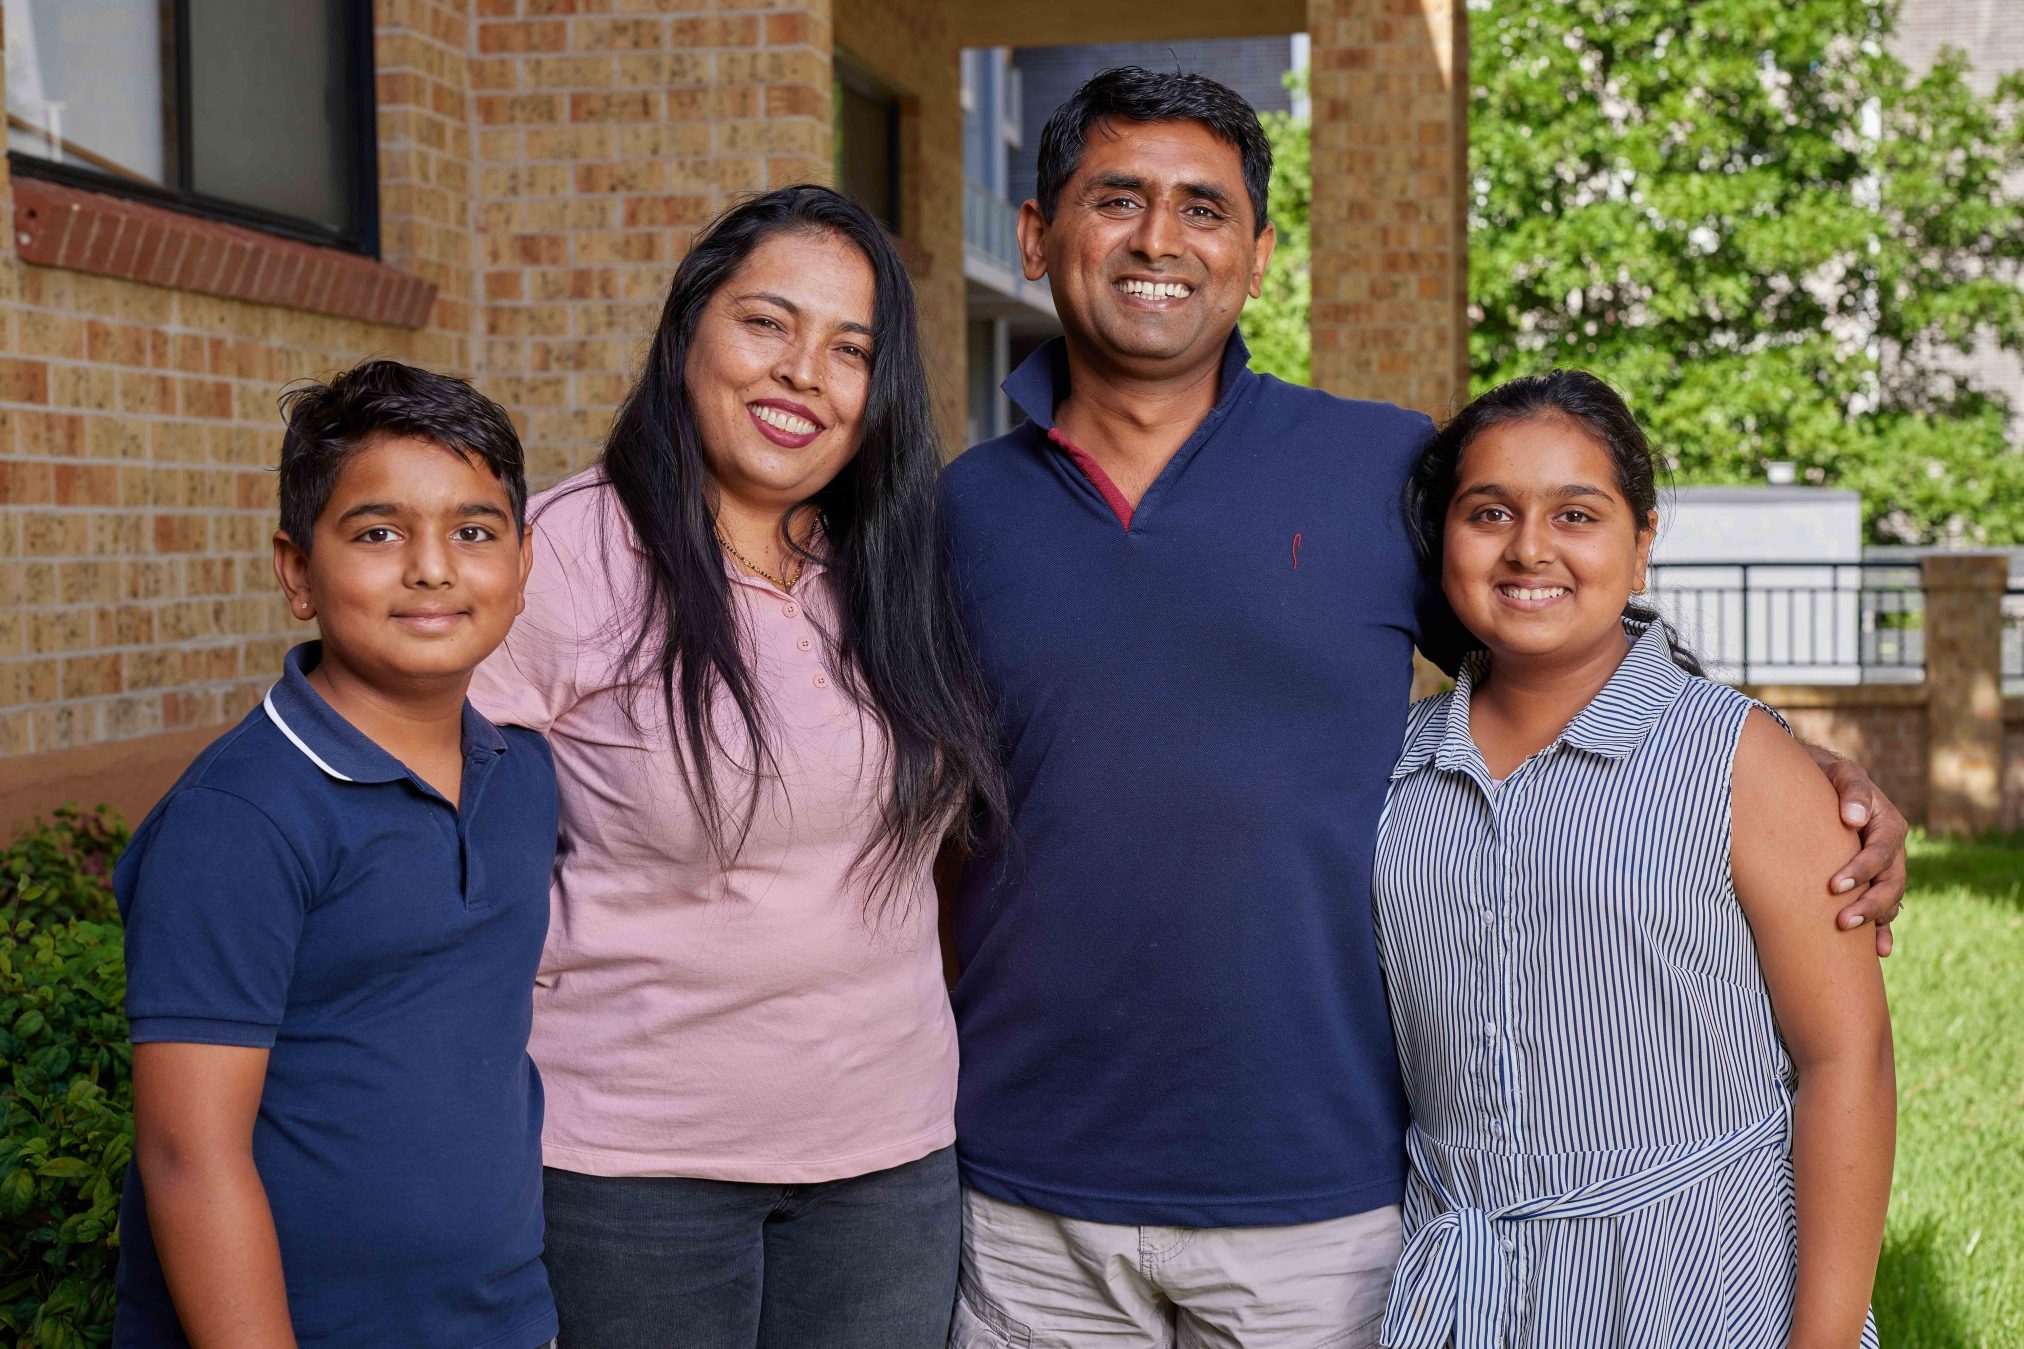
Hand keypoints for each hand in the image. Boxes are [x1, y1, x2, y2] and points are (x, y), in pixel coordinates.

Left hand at [1807, 747, 1907, 955]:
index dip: (1862, 871)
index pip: (1881, 853)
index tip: (1835, 886)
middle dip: (1869, 905)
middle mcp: (1892, 850)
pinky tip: (1879, 951)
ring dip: (1874, 921)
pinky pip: (1884, 909)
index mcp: (1888, 825)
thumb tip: (1853, 817)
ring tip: (1849, 937)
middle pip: (1891, 884)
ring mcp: (1884, 869)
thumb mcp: (1841, 773)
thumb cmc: (1828, 777)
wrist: (1820, 784)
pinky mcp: (1871, 881)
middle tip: (1841, 922)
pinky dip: (1883, 930)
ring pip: (1889, 900)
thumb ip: (1851, 790)